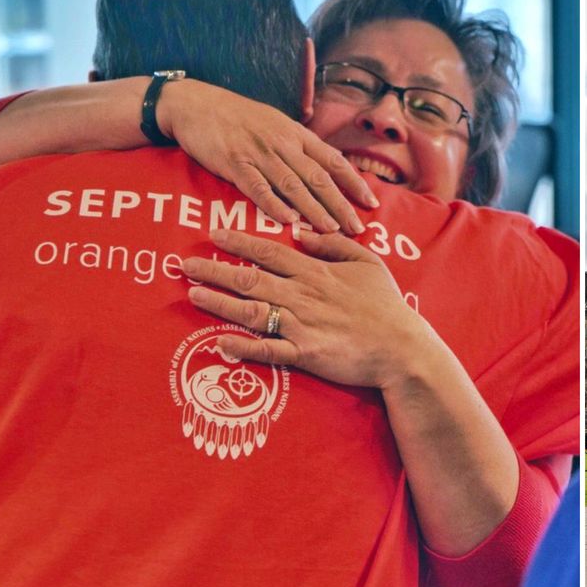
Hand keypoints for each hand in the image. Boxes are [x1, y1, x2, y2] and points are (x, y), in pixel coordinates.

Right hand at [160, 80, 373, 233]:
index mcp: (296, 134)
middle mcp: (283, 143)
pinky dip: (274, 204)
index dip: (354, 182)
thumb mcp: (275, 124)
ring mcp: (259, 153)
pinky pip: (258, 187)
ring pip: (293, 185)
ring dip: (314, 210)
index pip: (333, 160)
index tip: (371, 202)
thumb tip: (324, 168)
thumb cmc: (237, 117)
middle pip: (318, 177)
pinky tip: (288, 220)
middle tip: (357, 228)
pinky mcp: (234, 162)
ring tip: (332, 231)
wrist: (194, 103)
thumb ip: (298, 146)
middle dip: (340, 204)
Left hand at [181, 228, 446, 388]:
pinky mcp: (304, 353)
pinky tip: (219, 342)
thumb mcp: (367, 263)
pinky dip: (242, 346)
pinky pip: (267, 349)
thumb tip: (302, 233)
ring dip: (219, 302)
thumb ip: (333, 245)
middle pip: (250, 278)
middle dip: (215, 270)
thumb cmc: (386, 305)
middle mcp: (302, 295)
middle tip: (185, 264)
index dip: (239, 243)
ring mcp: (301, 325)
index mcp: (315, 272)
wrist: (401, 347)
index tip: (214, 236)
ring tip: (193, 294)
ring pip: (251, 310)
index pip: (270, 252)